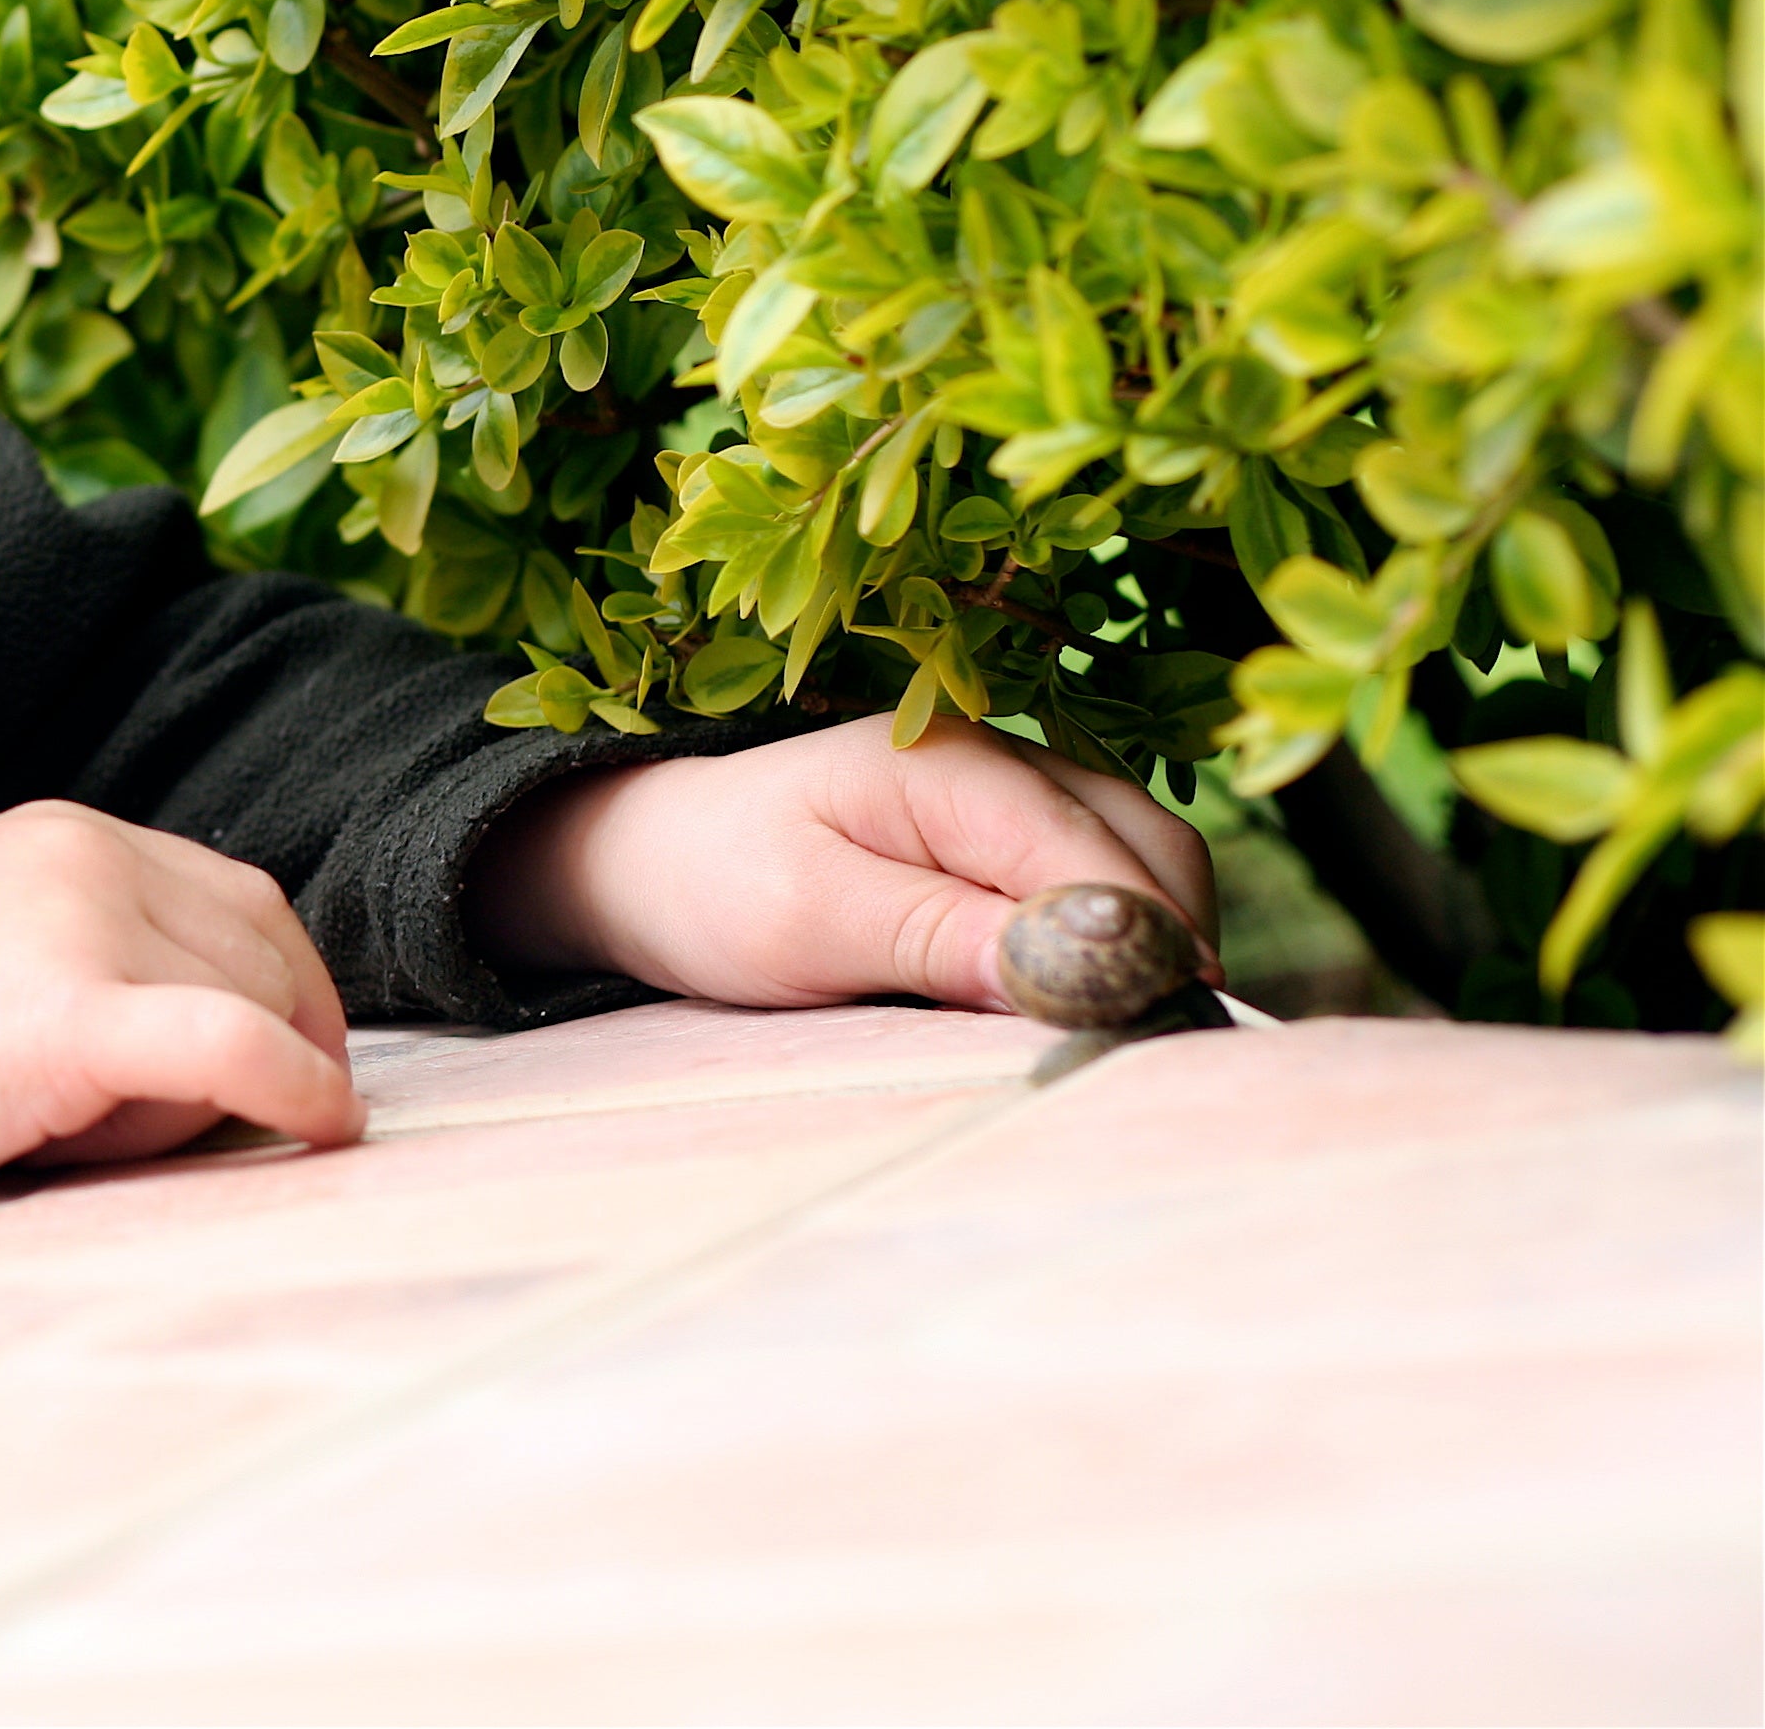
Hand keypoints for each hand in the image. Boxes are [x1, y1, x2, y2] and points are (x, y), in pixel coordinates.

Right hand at [0, 801, 362, 1246]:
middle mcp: (84, 853)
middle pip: (262, 953)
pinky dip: (301, 1091)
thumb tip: (227, 1046)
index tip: (302, 1069)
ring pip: (246, 1012)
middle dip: (275, 1045)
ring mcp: (79, 923)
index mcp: (64, 835)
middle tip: (223, 1136)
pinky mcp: (68, 1011)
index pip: (241, 901)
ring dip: (217, 1103)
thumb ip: (86, 961)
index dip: (291, 991)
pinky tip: (328, 1131)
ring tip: (91, 1149)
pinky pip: (235, 1049)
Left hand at [463, 716, 1217, 1013]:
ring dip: (1153, 945)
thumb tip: (1081, 960)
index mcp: (952, 765)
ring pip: (1146, 863)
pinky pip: (1106, 877)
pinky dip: (1118, 936)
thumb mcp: (806, 921)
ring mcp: (1019, 791)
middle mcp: (1005, 759)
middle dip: (1164, 948)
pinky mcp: (1012, 834)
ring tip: (1115, 1033)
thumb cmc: (711, 885)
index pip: (1095, 856)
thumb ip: (939, 935)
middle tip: (1138, 1054)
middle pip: (1151, 851)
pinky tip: (1085, 999)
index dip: (1137, 949)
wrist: (650, 860)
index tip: (1143, 1040)